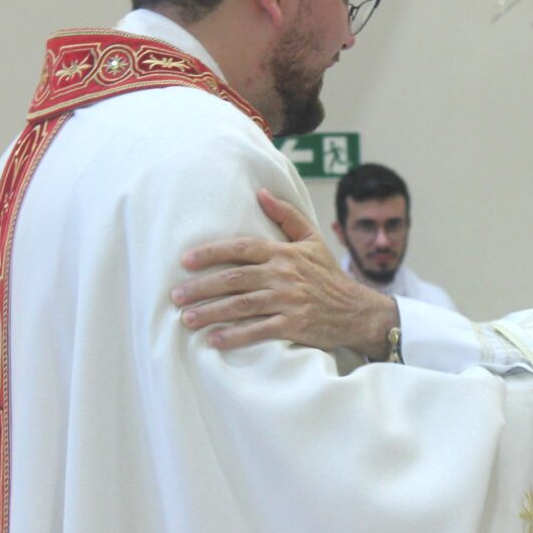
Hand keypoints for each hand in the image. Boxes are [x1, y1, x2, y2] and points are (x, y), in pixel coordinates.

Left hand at [173, 189, 397, 358]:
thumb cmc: (328, 276)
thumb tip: (261, 192)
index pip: (241, 248)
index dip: (211, 253)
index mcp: (283, 253)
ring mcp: (288, 300)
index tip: (184, 261)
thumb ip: (286, 216)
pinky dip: (235, 336)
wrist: (357, 310)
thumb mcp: (311, 240)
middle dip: (201, 287)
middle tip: (175, 295)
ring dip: (211, 312)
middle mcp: (283, 275)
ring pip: (241, 305)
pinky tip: (214, 339)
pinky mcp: (294, 324)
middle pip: (234, 278)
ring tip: (186, 319)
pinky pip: (259, 330)